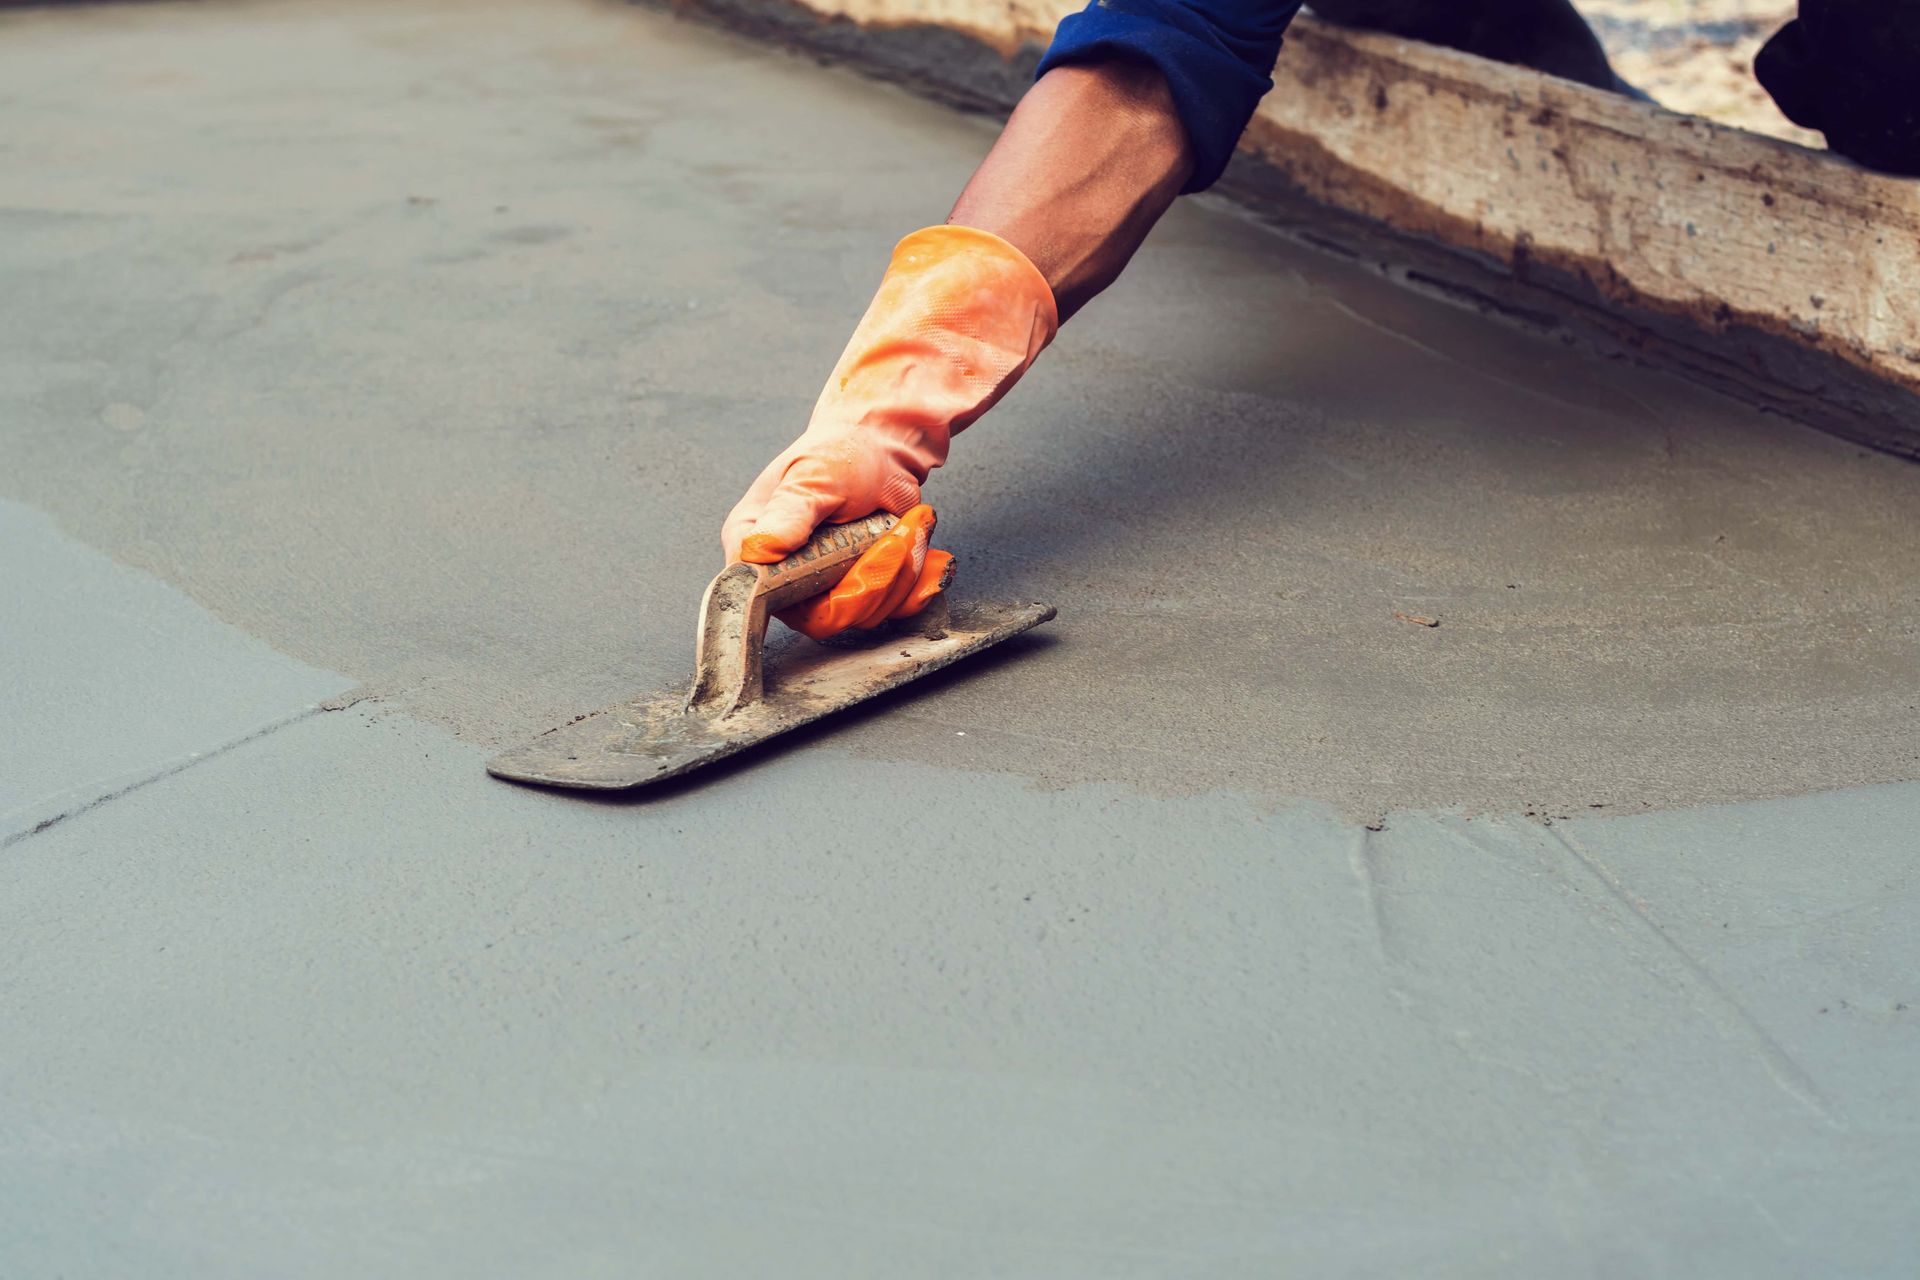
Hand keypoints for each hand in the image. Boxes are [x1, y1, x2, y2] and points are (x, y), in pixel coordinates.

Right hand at [720, 225, 1055, 637]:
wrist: (888, 427)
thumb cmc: (850, 443)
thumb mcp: (823, 470)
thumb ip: (792, 512)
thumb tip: (758, 550)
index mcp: (751, 545)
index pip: (773, 604)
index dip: (831, 594)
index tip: (876, 555)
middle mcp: (777, 572)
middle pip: (832, 618)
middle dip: (883, 576)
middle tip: (910, 530)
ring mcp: (818, 581)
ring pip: (866, 617)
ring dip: (905, 575)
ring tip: (917, 529)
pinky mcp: (855, 583)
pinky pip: (888, 610)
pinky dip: (918, 586)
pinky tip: (930, 554)